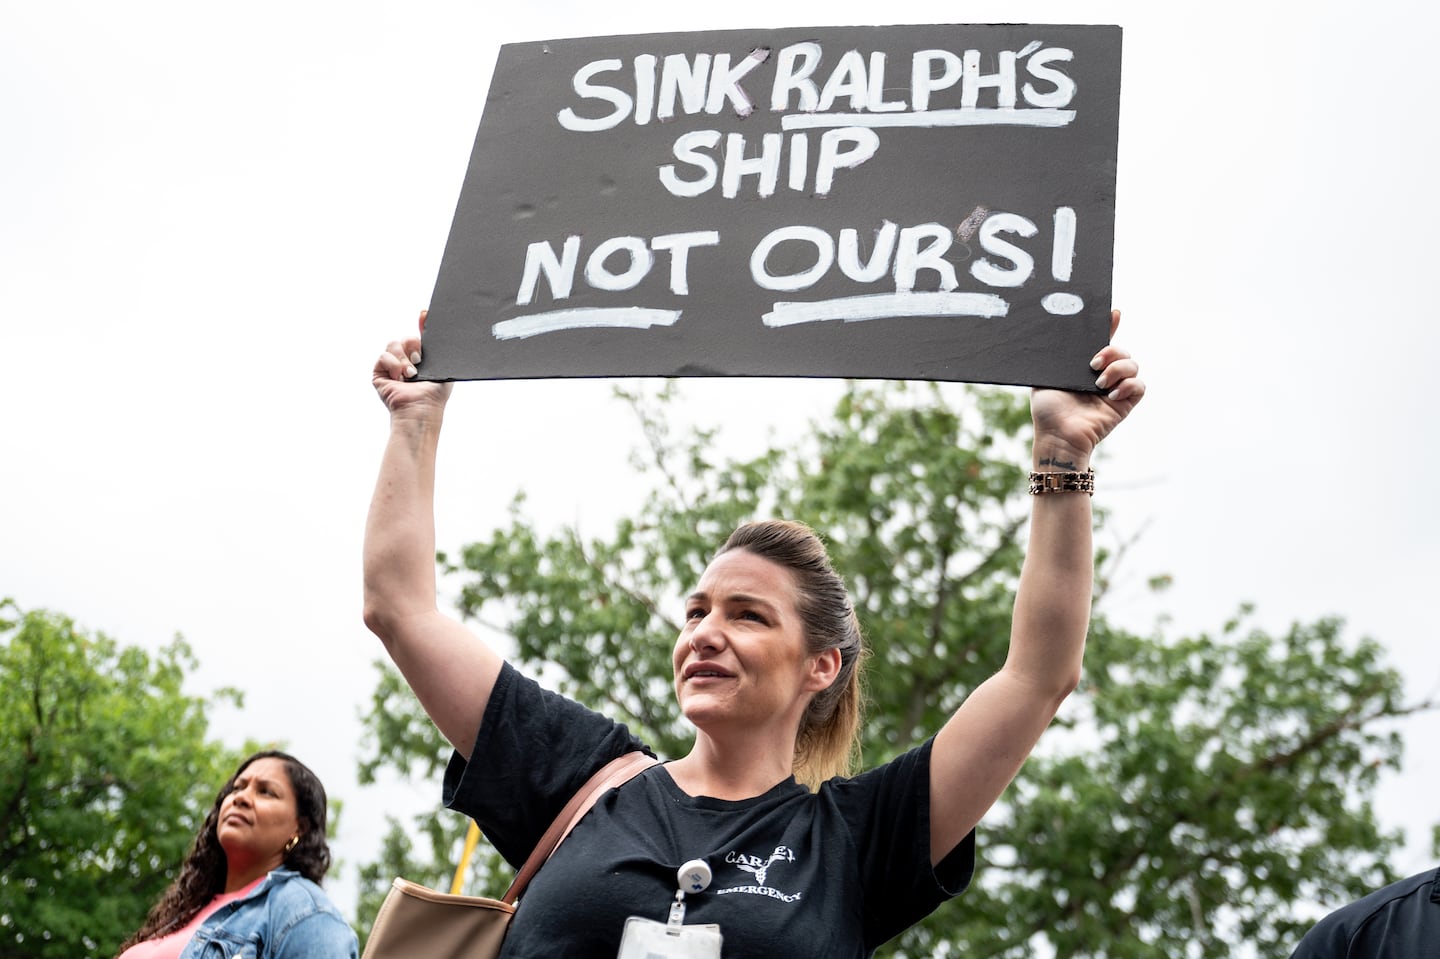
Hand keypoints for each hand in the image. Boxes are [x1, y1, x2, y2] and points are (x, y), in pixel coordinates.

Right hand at [372, 311, 452, 415]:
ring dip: (404, 358)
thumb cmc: (435, 394)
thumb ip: (440, 348)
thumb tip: (435, 328)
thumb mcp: (443, 366)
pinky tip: (400, 376)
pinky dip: (393, 364)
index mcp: (422, 361)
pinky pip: (384, 356)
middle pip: (406, 338)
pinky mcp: (379, 373)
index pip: (419, 338)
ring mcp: (391, 367)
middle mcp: (406, 362)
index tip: (424, 314)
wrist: (421, 409)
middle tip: (420, 360)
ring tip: (411, 373)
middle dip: (413, 345)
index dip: (422, 323)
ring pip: (393, 344)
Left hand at [1030, 310, 1143, 464]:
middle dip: (1112, 351)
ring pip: (1133, 365)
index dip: (1111, 325)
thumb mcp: (1046, 377)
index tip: (1114, 314)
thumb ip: (1055, 357)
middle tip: (1093, 364)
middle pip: (1122, 350)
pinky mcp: (1125, 404)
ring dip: (1118, 369)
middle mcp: (1103, 375)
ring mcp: (1116, 389)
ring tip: (1099, 384)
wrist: (1057, 434)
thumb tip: (1056, 335)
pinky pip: (1139, 386)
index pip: (1103, 342)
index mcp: (1085, 367)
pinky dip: (1128, 386)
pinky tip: (1111, 395)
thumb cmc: (1048, 409)